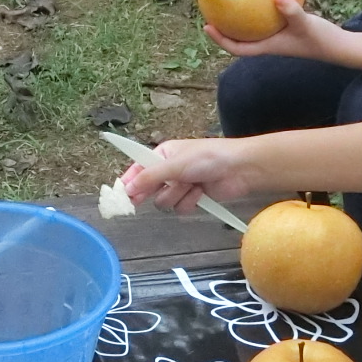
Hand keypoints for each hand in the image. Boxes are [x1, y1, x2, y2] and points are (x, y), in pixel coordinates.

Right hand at [120, 136, 256, 211]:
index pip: (138, 167)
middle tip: (136, 202)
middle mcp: (170, 169)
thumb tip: (128, 187)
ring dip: (176, 195)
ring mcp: (182, 184)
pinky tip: (201, 192)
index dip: (130, 181)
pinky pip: (180, 208)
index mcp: (163, 154)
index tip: (121, 193)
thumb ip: (150, 176)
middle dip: (149, 193)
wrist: (239, 169)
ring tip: (190, 186)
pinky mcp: (193, 198)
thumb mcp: (175, 164)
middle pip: (148, 187)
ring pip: (164, 201)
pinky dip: (190, 202)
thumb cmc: (209, 158)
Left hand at [205, 0, 342, 61]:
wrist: (336, 45)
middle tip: (211, 8)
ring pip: (250, 27)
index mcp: (267, 46)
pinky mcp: (283, 28)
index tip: (207, 26)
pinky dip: (257, 7)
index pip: (236, 48)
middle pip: (238, 37)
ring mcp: (275, 35)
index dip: (220, 40)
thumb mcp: (305, 23)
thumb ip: (291, 10)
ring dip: (238, 15)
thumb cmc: (320, 38)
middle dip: (223, 26)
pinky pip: (264, 17)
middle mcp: (267, 42)